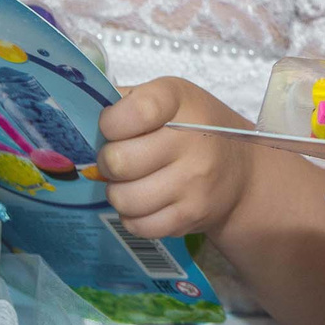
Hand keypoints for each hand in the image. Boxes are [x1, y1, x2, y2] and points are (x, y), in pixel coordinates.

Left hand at [97, 78, 255, 240]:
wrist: (244, 172)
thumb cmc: (197, 128)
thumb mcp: (172, 99)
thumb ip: (128, 101)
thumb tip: (80, 117)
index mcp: (181, 101)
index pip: (134, 111)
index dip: (111, 122)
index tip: (114, 125)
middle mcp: (192, 141)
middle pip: (118, 161)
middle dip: (109, 162)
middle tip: (120, 160)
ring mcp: (193, 182)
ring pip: (123, 198)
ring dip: (119, 192)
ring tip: (133, 182)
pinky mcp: (191, 215)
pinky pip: (138, 225)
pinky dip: (133, 216)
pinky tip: (146, 202)